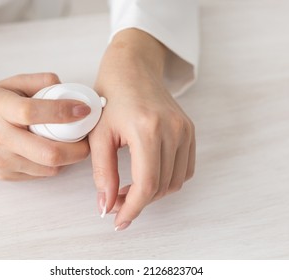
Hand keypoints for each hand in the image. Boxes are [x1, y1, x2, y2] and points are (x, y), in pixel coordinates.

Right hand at [0, 73, 90, 179]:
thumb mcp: (8, 83)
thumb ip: (39, 81)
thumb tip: (68, 88)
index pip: (33, 112)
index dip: (64, 112)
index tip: (84, 110)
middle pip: (47, 153)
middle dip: (77, 149)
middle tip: (87, 139)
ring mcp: (1, 161)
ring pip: (48, 168)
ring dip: (68, 158)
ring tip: (72, 145)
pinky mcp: (5, 176)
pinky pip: (40, 175)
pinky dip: (53, 165)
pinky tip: (53, 152)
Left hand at [89, 29, 195, 230]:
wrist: (132, 68)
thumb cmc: (110, 96)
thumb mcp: (99, 134)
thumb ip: (102, 173)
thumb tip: (106, 206)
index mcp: (148, 129)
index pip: (147, 184)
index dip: (132, 208)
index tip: (119, 221)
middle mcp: (173, 130)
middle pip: (162, 187)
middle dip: (138, 202)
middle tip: (115, 201)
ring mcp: (185, 130)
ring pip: (176, 182)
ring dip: (153, 193)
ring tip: (129, 188)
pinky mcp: (190, 131)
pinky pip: (185, 169)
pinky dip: (167, 180)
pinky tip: (148, 175)